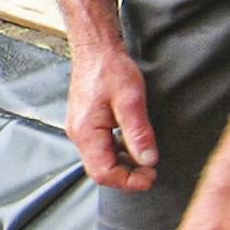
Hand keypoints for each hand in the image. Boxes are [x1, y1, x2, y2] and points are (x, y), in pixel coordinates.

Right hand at [66, 44, 157, 191]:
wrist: (96, 48)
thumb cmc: (110, 68)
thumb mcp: (131, 100)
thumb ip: (139, 133)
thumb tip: (148, 160)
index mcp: (86, 131)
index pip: (104, 173)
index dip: (129, 180)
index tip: (150, 175)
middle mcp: (78, 134)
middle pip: (100, 171)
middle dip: (127, 175)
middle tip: (151, 169)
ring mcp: (80, 129)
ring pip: (101, 161)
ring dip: (123, 164)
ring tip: (144, 156)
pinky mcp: (86, 124)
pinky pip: (101, 148)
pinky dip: (118, 152)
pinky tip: (132, 143)